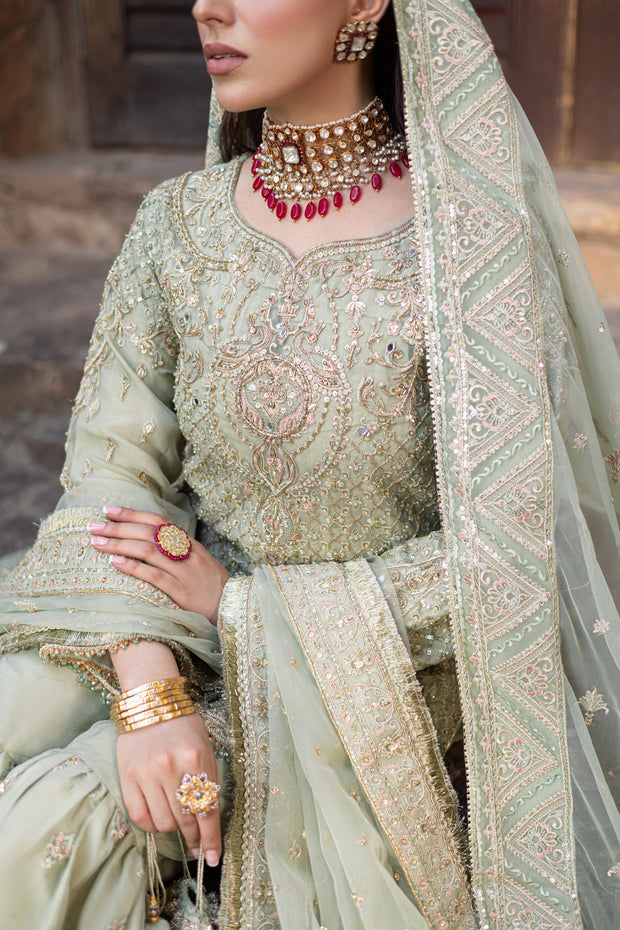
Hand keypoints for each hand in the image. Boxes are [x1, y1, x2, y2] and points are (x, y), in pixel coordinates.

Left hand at [89, 506, 229, 623]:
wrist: (235, 610)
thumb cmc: (214, 588)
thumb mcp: (201, 563)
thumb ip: (180, 552)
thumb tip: (151, 541)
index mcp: (191, 544)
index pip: (158, 521)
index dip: (133, 514)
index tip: (109, 509)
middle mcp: (188, 554)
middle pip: (149, 533)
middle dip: (118, 527)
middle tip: (93, 526)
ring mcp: (185, 572)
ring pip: (148, 551)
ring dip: (120, 544)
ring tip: (97, 543)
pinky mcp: (182, 593)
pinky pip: (154, 576)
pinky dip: (133, 567)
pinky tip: (115, 563)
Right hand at [117, 711, 221, 864]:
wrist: (151, 702)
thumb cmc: (184, 726)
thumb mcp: (205, 748)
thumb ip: (207, 780)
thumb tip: (208, 820)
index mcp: (195, 758)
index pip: (206, 809)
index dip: (211, 838)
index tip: (213, 858)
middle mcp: (171, 767)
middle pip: (185, 819)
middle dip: (194, 838)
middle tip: (197, 846)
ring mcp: (147, 772)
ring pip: (163, 822)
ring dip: (173, 830)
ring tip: (177, 824)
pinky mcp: (128, 776)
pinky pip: (140, 816)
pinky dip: (151, 825)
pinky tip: (158, 820)